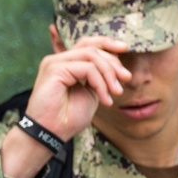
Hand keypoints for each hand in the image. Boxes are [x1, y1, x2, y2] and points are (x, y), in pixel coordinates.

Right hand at [1, 35, 130, 177]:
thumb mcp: (91, 95)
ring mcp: (55, 62)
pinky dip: (100, 83)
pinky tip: (104, 99)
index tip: (125, 49)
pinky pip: (86, 68)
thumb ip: (99, 79)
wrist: (51, 134)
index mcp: (66, 64)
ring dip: (109, 73)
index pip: (88, 44)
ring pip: (91, 55)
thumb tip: (117, 67)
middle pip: (90, 46)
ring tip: (116, 92)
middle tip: (126, 78)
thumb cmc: (68, 119)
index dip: (107, 43)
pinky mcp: (54, 68)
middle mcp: (59, 60)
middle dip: (112, 61)